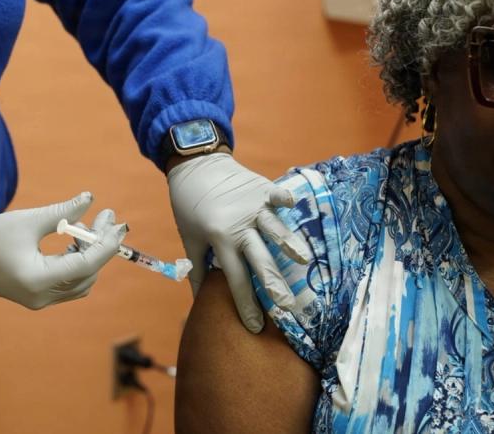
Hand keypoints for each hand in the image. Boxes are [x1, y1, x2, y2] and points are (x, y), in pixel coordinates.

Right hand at [0, 192, 125, 309]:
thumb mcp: (27, 220)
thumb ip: (62, 212)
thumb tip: (90, 198)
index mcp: (39, 280)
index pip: (87, 264)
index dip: (106, 243)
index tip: (118, 223)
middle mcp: (43, 296)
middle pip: (88, 274)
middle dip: (101, 245)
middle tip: (104, 216)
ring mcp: (41, 300)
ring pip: (83, 282)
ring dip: (91, 255)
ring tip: (85, 228)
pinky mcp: (39, 297)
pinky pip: (70, 284)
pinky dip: (79, 263)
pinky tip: (75, 241)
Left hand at [168, 153, 310, 332]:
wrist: (194, 166)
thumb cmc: (189, 207)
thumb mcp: (189, 239)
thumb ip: (198, 270)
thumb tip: (199, 302)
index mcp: (219, 240)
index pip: (235, 278)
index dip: (245, 303)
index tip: (254, 326)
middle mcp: (238, 225)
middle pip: (259, 258)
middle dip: (272, 283)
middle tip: (286, 304)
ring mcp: (252, 206)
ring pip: (274, 229)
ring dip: (289, 244)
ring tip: (304, 260)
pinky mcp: (262, 188)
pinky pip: (276, 195)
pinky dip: (284, 199)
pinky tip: (295, 204)